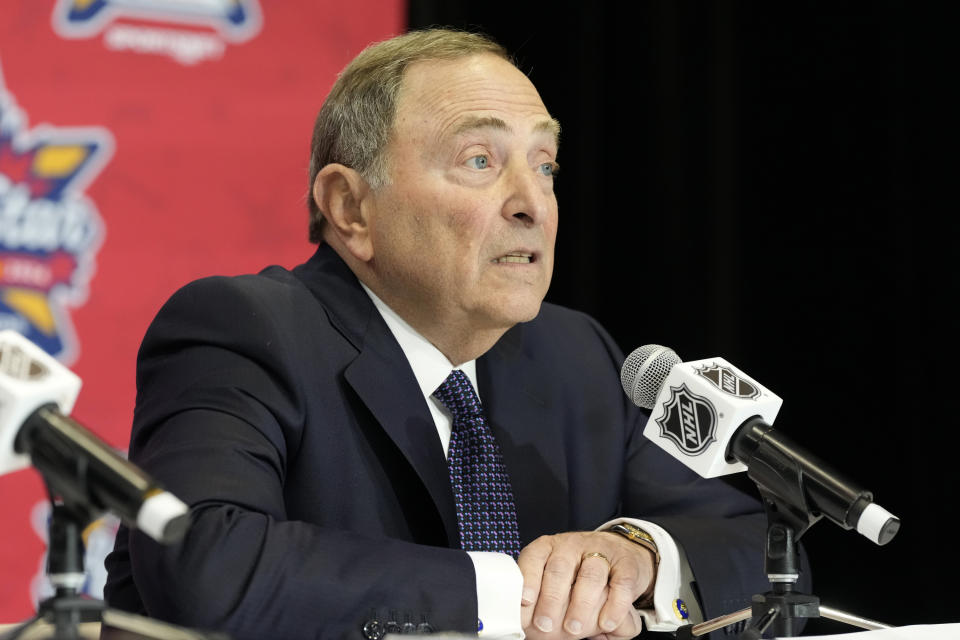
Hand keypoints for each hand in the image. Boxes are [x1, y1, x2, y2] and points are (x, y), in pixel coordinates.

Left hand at [518, 531, 655, 638]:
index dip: (529, 579)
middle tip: (545, 625)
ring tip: (574, 628)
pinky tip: (606, 623)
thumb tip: (523, 619)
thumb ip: (540, 595)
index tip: (525, 601)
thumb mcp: (555, 579)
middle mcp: (573, 545)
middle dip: (551, 599)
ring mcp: (601, 551)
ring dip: (581, 604)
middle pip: (560, 568)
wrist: (620, 555)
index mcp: (549, 547)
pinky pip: (621, 583)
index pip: (534, 557)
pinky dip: (614, 605)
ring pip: (590, 575)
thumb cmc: (578, 574)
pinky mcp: (626, 563)